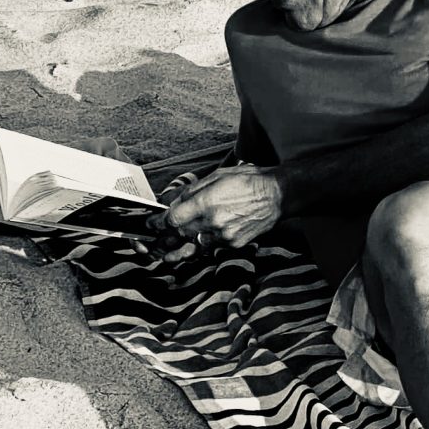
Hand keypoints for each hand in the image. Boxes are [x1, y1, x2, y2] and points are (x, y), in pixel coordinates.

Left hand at [160, 165, 283, 249]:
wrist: (277, 195)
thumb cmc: (248, 181)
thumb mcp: (217, 176)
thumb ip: (192, 191)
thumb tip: (173, 201)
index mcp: (206, 202)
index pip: (172, 219)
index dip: (158, 223)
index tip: (151, 224)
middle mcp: (213, 222)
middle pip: (180, 234)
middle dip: (168, 234)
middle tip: (157, 237)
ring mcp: (224, 236)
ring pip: (194, 244)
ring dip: (183, 243)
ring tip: (169, 251)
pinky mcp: (233, 244)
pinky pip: (211, 247)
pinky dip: (203, 243)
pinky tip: (199, 241)